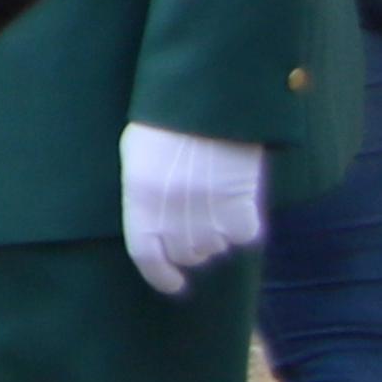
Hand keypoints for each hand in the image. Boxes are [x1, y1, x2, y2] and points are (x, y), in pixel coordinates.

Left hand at [118, 121, 268, 295]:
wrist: (208, 96)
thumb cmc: (164, 121)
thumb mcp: (136, 155)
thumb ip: (142, 193)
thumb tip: (153, 228)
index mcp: (140, 196)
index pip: (146, 254)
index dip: (159, 276)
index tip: (172, 285)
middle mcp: (173, 207)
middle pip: (185, 253)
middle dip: (190, 251)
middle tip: (195, 233)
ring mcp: (209, 204)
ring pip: (215, 247)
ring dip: (216, 240)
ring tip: (214, 216)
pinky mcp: (242, 198)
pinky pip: (245, 235)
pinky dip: (243, 231)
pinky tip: (239, 213)